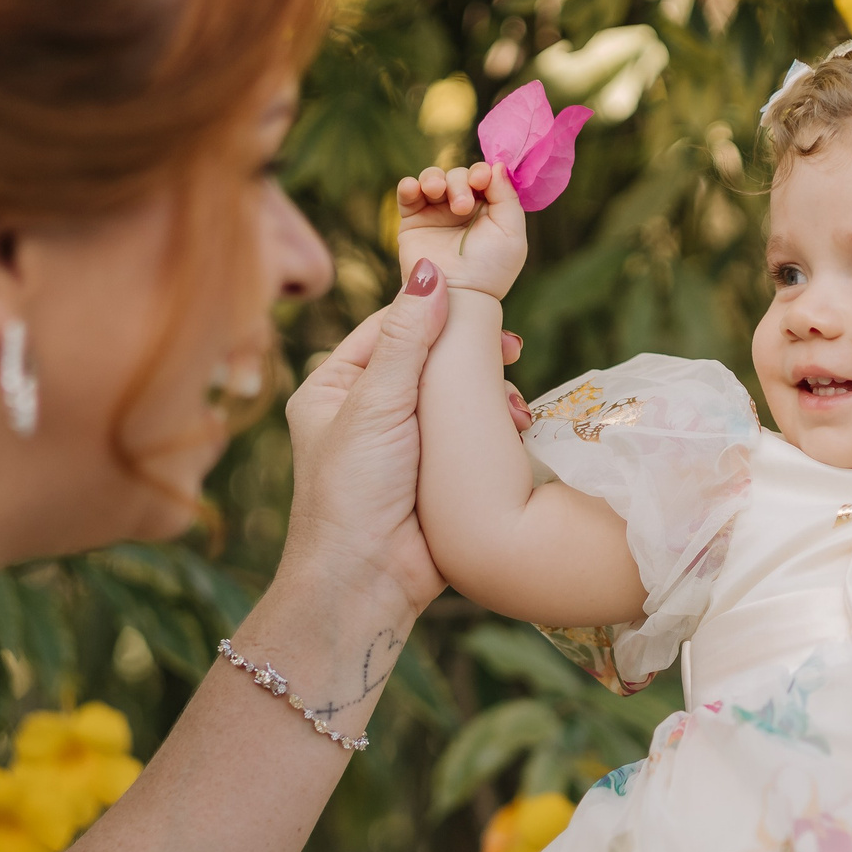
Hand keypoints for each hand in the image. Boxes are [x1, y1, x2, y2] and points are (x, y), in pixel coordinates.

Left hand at [282, 264, 526, 623]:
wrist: (367, 583)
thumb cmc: (354, 491)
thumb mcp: (378, 404)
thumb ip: (409, 338)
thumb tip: (430, 269)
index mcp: (334, 387)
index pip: (392, 325)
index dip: (437, 310)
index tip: (482, 303)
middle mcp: (366, 411)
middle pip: (429, 358)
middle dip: (471, 355)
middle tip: (512, 350)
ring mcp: (404, 443)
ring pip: (455, 396)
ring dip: (488, 394)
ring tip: (515, 403)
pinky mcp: (436, 473)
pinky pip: (470, 433)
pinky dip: (494, 426)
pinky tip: (517, 428)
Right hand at [398, 161, 528, 298]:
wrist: (458, 295)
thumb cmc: (490, 268)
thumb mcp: (511, 232)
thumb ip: (507, 196)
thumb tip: (498, 165)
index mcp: (488, 207)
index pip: (483, 175)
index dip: (481, 172)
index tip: (482, 180)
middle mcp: (462, 206)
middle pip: (457, 174)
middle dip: (460, 183)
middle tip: (462, 207)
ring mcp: (436, 212)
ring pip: (432, 178)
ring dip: (434, 178)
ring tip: (436, 192)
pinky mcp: (413, 220)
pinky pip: (408, 193)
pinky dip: (409, 185)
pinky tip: (414, 189)